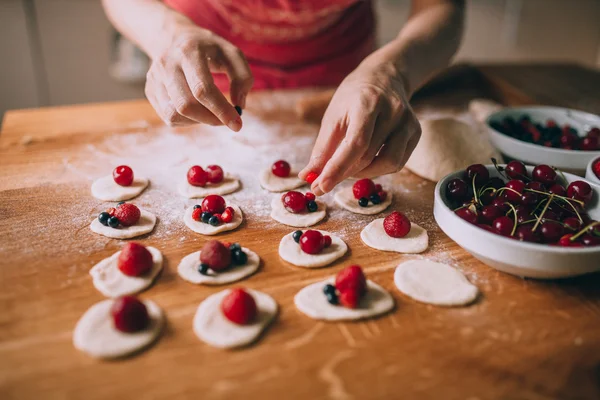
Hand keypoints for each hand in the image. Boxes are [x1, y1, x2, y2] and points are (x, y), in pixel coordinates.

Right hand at [145, 26, 252, 128]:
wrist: (175, 38)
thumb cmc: (209, 49)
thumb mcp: (232, 54)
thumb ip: (243, 78)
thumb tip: (239, 106)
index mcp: (189, 52)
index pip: (202, 89)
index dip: (221, 110)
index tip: (237, 124)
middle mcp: (167, 64)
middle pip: (186, 106)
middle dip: (211, 119)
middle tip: (226, 121)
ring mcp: (154, 78)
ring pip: (175, 115)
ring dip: (199, 121)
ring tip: (211, 112)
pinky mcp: (150, 90)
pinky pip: (169, 118)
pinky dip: (188, 121)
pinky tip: (197, 110)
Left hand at [299, 61, 420, 195]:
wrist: (385, 77)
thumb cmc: (353, 98)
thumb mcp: (333, 116)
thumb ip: (322, 149)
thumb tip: (309, 177)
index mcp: (367, 103)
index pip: (355, 143)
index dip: (337, 169)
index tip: (320, 187)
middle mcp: (393, 111)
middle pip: (369, 156)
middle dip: (343, 174)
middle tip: (323, 183)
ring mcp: (408, 122)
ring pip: (388, 163)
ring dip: (363, 173)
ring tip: (348, 168)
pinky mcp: (416, 132)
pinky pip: (398, 162)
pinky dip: (378, 168)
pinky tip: (367, 161)